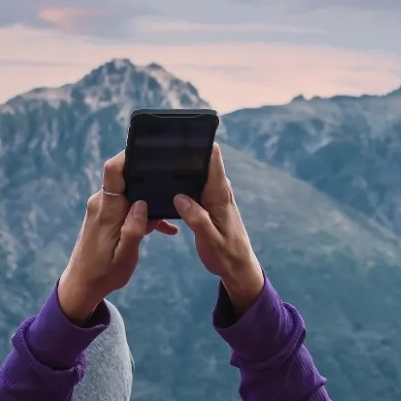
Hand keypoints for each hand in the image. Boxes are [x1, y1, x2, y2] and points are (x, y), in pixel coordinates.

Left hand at [57, 151, 178, 321]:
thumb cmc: (104, 273)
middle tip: (174, 178)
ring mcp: (103, 209)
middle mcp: (102, 203)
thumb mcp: (125, 255)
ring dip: (149, 200)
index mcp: (107, 210)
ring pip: (130, 193)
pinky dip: (144, 214)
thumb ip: (134, 229)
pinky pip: (128, 207)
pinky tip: (165, 227)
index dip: (128, 155)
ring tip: (172, 209)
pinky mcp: (106, 216)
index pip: (113, 171)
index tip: (149, 148)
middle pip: (125, 177)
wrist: (83, 285)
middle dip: (148, 175)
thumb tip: (143, 203)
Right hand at [172, 144, 264, 312]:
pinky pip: (196, 185)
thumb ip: (196, 218)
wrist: (238, 267)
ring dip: (184, 166)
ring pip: (198, 173)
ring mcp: (214, 197)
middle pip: (204, 162)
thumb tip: (180, 197)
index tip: (186, 133)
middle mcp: (219, 191)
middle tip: (162, 144)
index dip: (202, 144)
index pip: (214, 160)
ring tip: (161, 158)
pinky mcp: (209, 204)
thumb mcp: (210, 240)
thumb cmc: (225, 255)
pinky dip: (184, 181)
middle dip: (187, 151)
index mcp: (220, 196)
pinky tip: (169, 182)